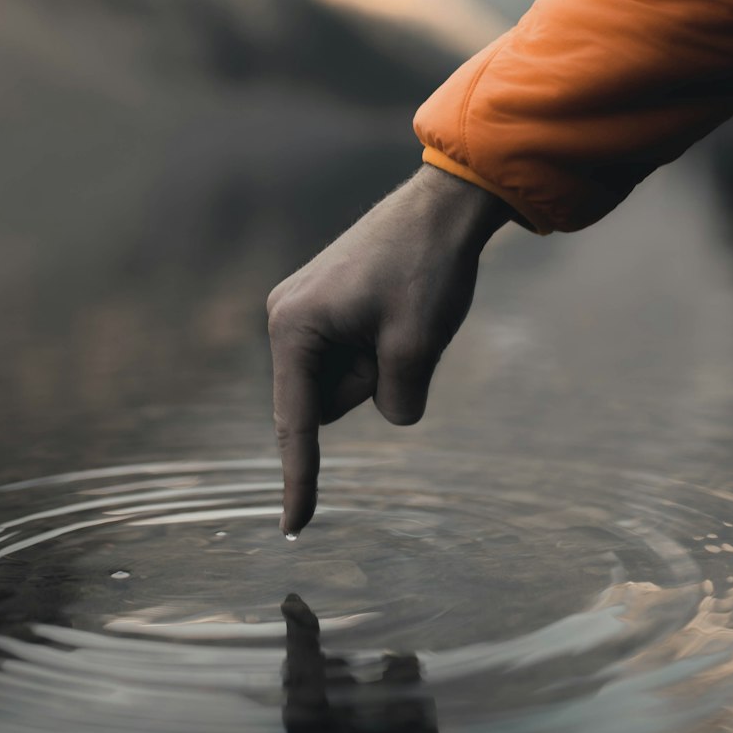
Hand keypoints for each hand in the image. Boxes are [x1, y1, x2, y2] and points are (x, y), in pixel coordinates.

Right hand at [266, 165, 508, 534]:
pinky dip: (381, 350)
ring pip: (344, 379)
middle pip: (325, 400)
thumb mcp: (416, 348)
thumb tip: (393, 411)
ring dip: (380, 366)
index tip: (295, 527)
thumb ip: (396, 401)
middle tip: (405, 334)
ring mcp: (305, 308)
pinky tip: (402, 309)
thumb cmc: (426, 269)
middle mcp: (287, 317)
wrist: (445, 205)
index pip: (296, 424)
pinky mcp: (327, 303)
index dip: (300, 479)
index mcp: (293, 328)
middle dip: (370, 385)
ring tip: (405, 314)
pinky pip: (351, 355)